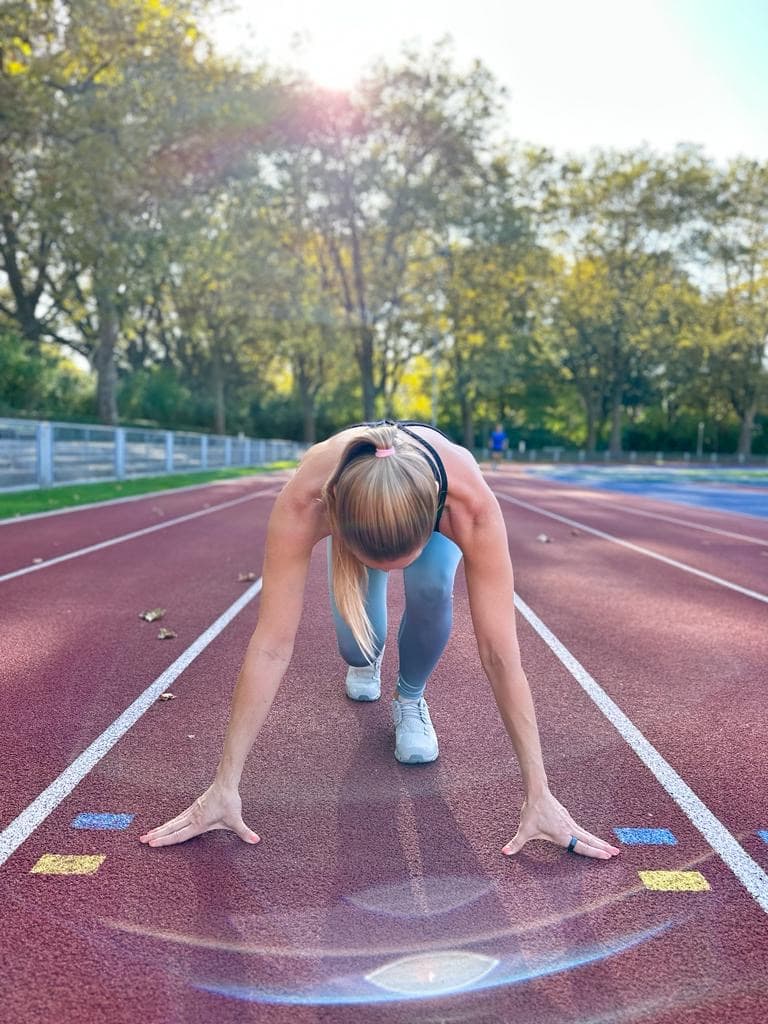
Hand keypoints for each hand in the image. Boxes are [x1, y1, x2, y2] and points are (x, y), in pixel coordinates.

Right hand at [139, 782, 259, 848]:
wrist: (225, 783)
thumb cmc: (229, 802)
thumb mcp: (236, 820)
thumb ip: (245, 832)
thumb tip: (256, 841)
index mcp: (199, 823)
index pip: (179, 835)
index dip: (166, 840)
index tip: (152, 844)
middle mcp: (192, 817)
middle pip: (171, 828)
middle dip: (156, 835)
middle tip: (141, 841)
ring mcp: (191, 812)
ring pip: (172, 822)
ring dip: (159, 829)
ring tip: (147, 835)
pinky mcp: (193, 808)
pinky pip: (177, 818)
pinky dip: (168, 823)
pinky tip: (164, 827)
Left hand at [502, 790, 619, 859]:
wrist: (537, 792)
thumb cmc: (531, 811)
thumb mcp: (524, 830)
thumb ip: (516, 843)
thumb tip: (504, 852)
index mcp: (562, 835)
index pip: (581, 847)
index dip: (594, 853)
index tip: (607, 857)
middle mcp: (569, 829)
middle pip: (589, 840)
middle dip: (602, 848)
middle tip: (616, 854)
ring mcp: (569, 822)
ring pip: (586, 834)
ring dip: (598, 841)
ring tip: (609, 848)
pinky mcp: (567, 817)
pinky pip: (581, 829)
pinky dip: (589, 835)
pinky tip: (590, 838)